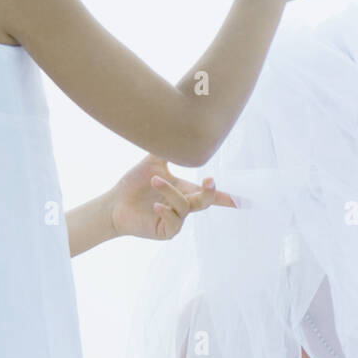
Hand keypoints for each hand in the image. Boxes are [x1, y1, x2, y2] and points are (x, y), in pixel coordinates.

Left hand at [108, 154, 235, 241]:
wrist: (114, 203)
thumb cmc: (133, 185)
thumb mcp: (152, 162)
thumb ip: (165, 148)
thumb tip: (174, 125)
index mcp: (184, 191)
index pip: (208, 194)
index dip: (225, 197)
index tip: (243, 200)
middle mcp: (183, 206)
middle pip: (204, 201)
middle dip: (210, 193)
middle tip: (209, 181)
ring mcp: (176, 220)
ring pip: (185, 206)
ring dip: (170, 192)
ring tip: (153, 180)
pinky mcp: (166, 232)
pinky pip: (174, 222)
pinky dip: (167, 212)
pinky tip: (156, 205)